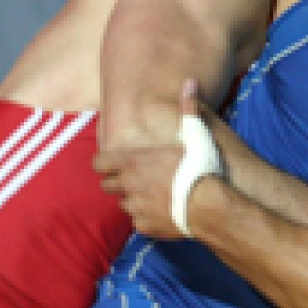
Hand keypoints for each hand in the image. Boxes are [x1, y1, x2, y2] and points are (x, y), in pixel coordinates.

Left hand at [94, 81, 211, 238]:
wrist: (209, 207)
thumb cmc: (200, 168)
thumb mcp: (197, 135)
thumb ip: (189, 109)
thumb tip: (190, 82)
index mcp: (134, 162)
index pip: (99, 163)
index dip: (104, 162)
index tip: (113, 162)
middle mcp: (129, 185)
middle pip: (106, 185)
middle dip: (116, 182)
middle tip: (133, 178)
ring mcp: (136, 208)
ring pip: (123, 205)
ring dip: (132, 200)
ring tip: (150, 195)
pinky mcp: (145, 226)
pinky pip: (138, 222)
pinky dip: (146, 218)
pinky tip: (160, 212)